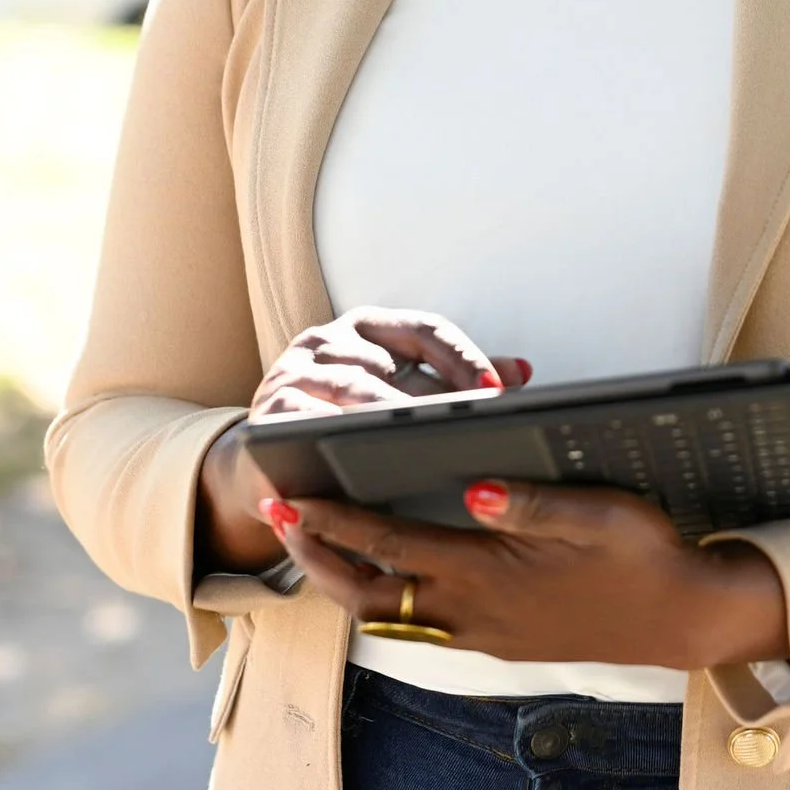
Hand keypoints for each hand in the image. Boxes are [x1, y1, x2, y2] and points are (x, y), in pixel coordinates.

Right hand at [197, 310, 528, 576]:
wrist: (267, 462)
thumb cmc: (346, 421)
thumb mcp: (403, 394)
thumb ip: (455, 382)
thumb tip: (521, 373)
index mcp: (367, 327)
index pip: (425, 330)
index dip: (464, 357)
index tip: (498, 391)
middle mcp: (327, 341)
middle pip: (392, 364)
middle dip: (435, 399)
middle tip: (474, 426)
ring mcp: (294, 374)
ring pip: (353, 391)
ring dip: (393, 418)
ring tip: (429, 441)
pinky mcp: (268, 413)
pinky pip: (306, 421)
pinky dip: (335, 435)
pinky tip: (363, 456)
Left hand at [264, 480, 789, 671]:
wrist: (684, 619)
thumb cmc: (644, 556)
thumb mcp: (598, 515)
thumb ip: (532, 503)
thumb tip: (476, 490)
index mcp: (489, 574)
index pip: (390, 545)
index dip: (333, 522)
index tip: (289, 499)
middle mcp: (474, 614)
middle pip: (367, 594)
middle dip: (317, 557)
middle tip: (281, 519)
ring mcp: (486, 636)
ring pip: (390, 617)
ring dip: (347, 582)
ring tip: (320, 545)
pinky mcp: (502, 645)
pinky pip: (423, 629)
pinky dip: (387, 601)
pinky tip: (390, 577)